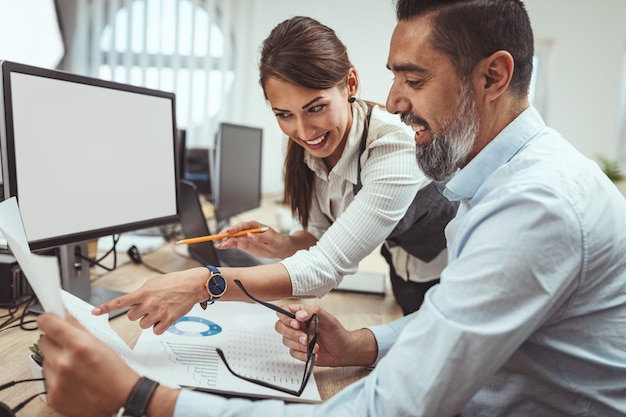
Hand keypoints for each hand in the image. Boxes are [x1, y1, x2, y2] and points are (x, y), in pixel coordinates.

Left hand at [36, 313, 138, 416]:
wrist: (122, 400)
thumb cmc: (116, 373)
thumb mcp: (101, 345)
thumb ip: (79, 329)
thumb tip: (65, 317)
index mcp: (78, 346)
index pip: (48, 324)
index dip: (47, 319)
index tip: (47, 319)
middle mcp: (64, 363)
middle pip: (43, 342)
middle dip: (54, 341)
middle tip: (68, 346)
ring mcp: (56, 382)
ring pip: (44, 361)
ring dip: (56, 360)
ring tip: (75, 367)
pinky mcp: (52, 397)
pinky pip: (47, 380)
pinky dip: (57, 378)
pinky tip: (73, 380)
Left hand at [92, 267, 207, 334]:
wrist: (192, 285)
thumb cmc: (175, 282)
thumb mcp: (154, 282)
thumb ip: (141, 292)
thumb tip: (133, 300)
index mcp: (143, 292)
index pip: (120, 302)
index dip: (105, 308)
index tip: (94, 312)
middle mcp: (149, 303)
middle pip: (132, 317)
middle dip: (138, 314)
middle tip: (149, 307)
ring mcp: (158, 312)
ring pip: (143, 325)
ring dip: (149, 320)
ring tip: (159, 310)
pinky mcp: (168, 320)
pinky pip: (156, 330)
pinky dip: (159, 326)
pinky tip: (165, 318)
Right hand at [217, 220, 289, 257]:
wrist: (280, 248)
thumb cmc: (277, 240)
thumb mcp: (270, 238)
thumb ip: (260, 237)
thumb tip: (249, 235)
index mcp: (254, 225)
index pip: (243, 225)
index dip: (235, 228)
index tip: (229, 232)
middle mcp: (247, 230)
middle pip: (235, 231)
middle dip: (226, 234)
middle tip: (219, 238)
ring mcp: (245, 238)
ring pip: (232, 238)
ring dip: (225, 240)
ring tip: (219, 244)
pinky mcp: (244, 245)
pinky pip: (234, 244)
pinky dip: (227, 245)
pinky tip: (222, 246)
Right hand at [275, 304, 378, 367]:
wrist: (343, 351)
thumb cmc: (337, 333)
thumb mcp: (328, 318)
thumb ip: (313, 312)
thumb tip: (299, 314)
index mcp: (303, 314)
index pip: (284, 311)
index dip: (286, 317)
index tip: (296, 323)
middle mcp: (298, 325)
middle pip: (280, 327)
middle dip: (292, 334)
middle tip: (305, 338)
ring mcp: (297, 338)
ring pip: (286, 341)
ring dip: (300, 345)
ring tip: (314, 346)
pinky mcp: (299, 350)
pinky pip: (293, 353)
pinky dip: (302, 354)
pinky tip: (313, 353)